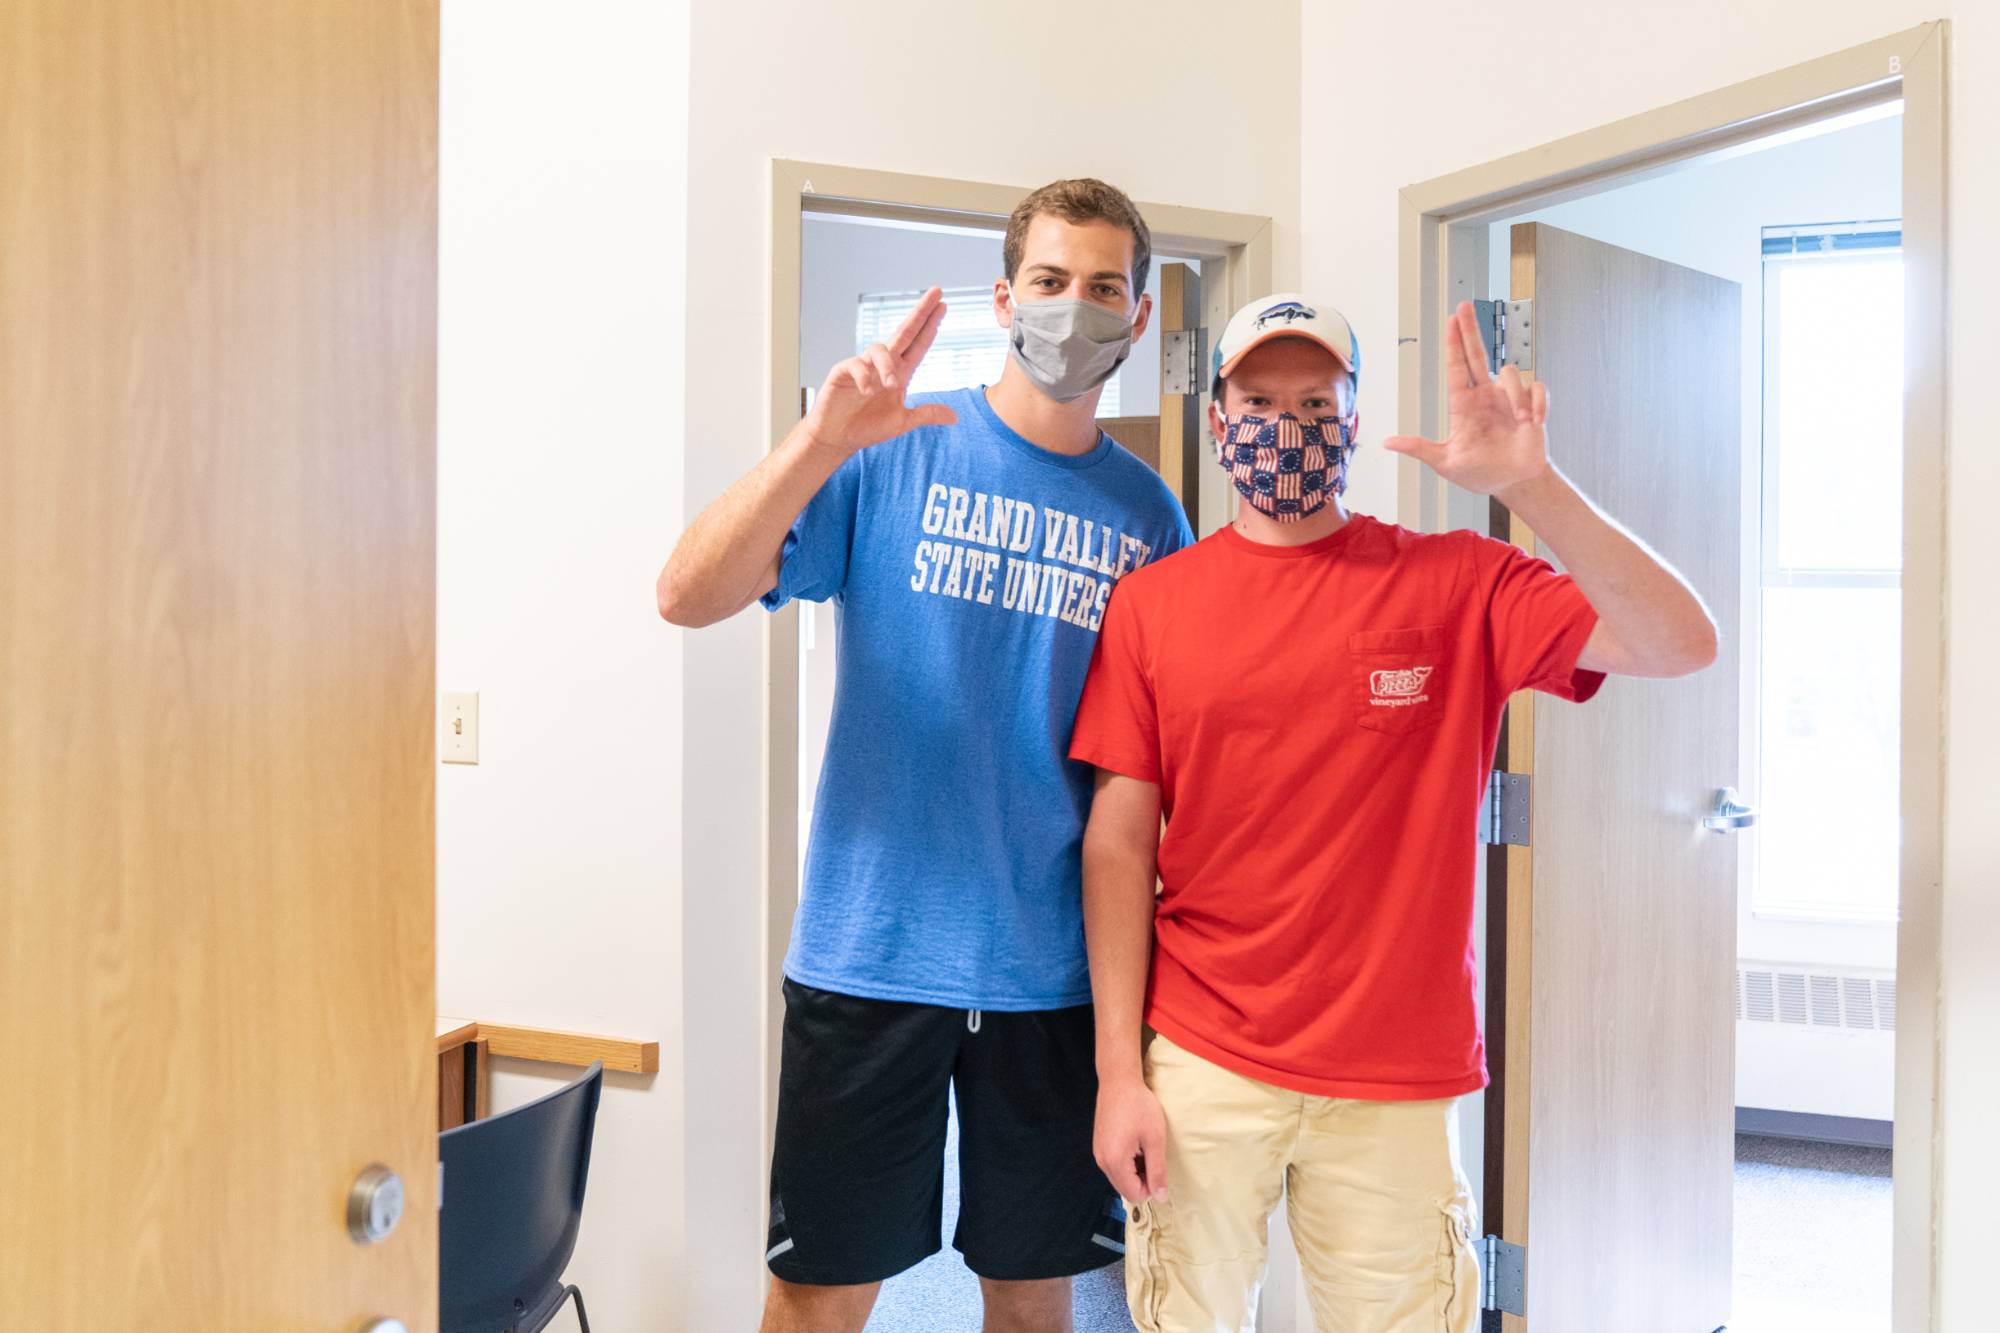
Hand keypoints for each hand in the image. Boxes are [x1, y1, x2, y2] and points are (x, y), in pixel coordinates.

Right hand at [803, 286, 958, 456]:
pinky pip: (856, 364)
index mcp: (899, 374)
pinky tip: (867, 391)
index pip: (919, 344)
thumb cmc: (867, 428)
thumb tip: (955, 417)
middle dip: (920, 312)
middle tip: (936, 292)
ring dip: (888, 365)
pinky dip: (864, 377)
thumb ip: (926, 415)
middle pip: (904, 331)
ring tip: (892, 385)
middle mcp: (883, 365)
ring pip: (880, 349)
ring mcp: (863, 366)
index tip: (944, 306)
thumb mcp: (902, 422)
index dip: (931, 326)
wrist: (837, 438)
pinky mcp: (843, 372)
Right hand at [1094, 1075, 1168, 1202]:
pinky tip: (1134, 1141)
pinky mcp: (1099, 1147)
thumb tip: (1161, 1197)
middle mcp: (1102, 1162)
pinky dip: (1127, 1161)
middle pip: (1126, 1189)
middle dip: (1142, 1179)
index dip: (1151, 1186)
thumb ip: (1158, 1171)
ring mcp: (1098, 1154)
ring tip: (1143, 1145)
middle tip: (1151, 1153)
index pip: (1135, 1195)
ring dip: (1135, 1170)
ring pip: (1120, 1178)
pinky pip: (1115, 1166)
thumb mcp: (1155, 1139)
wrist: (1118, 1082)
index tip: (1158, 1164)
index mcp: (1115, 1162)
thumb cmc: (1139, 1106)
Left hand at [1383, 300, 1552, 498]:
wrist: (1513, 483)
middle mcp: (1485, 396)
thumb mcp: (1445, 462)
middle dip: (1470, 329)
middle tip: (1463, 306)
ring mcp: (1508, 398)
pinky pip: (1536, 388)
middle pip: (1477, 353)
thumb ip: (1419, 449)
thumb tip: (1388, 442)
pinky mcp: (1531, 404)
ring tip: (1518, 424)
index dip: (1454, 343)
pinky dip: (1537, 405)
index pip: (1457, 367)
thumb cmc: (1480, 472)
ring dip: (1516, 399)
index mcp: (1464, 405)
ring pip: (1510, 373)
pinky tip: (1533, 423)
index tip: (1451, 320)